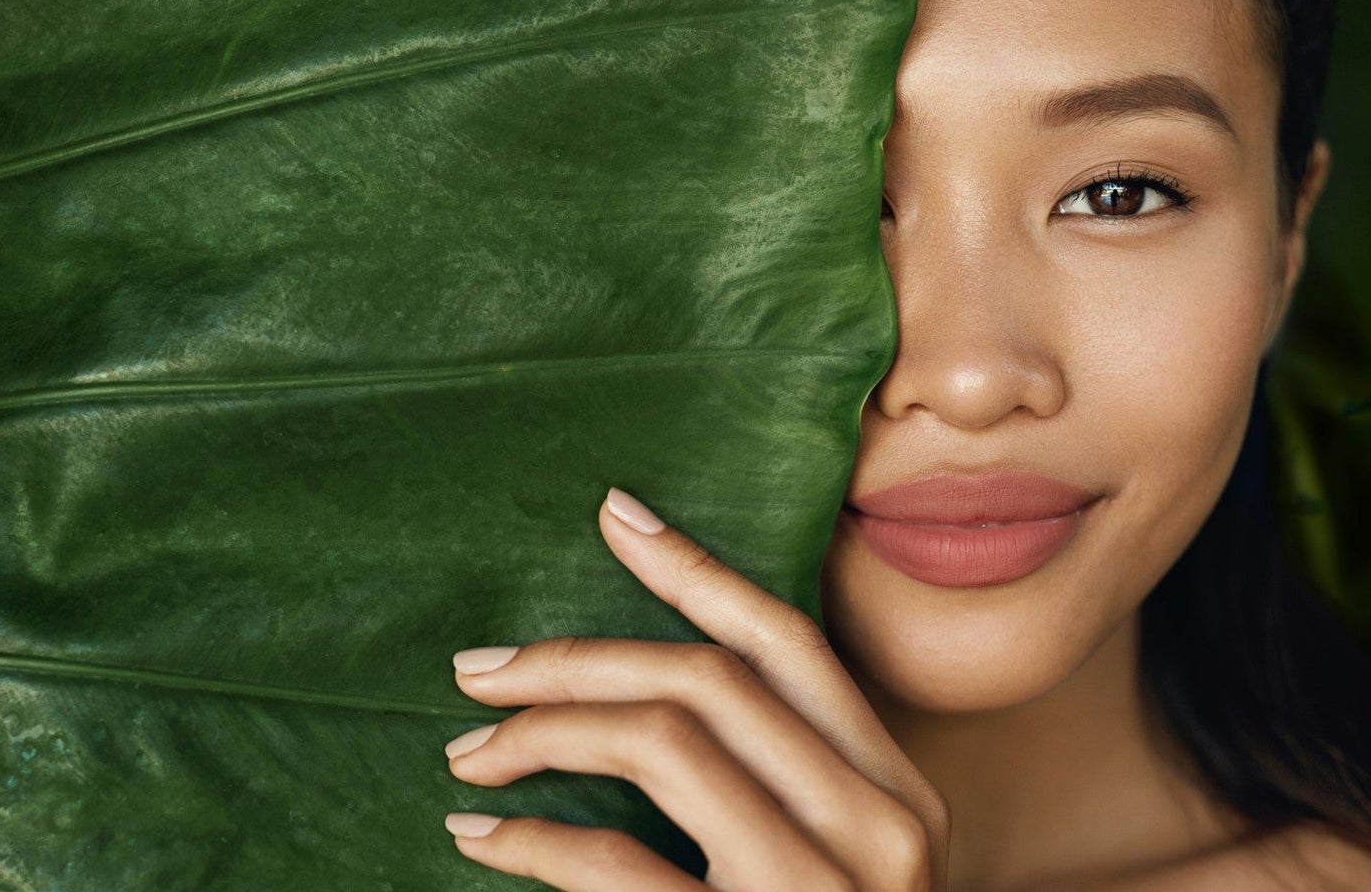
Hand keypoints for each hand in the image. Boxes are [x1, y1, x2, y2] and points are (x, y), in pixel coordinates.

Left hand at [440, 486, 951, 890]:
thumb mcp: (840, 869)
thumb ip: (786, 782)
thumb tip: (655, 681)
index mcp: (900, 794)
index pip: (791, 644)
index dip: (696, 569)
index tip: (614, 513)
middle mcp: (882, 829)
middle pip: (708, 680)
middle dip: (577, 656)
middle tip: (477, 667)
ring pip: (663, 741)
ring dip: (544, 730)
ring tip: (470, 748)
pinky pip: (616, 867)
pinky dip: (531, 838)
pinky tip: (481, 833)